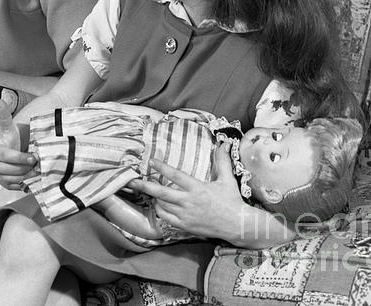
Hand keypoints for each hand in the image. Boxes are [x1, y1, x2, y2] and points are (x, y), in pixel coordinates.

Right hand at [0, 100, 35, 189]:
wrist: (6, 152)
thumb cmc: (9, 139)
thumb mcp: (8, 127)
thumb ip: (4, 115)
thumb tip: (0, 100)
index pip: (10, 158)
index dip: (23, 158)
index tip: (34, 157)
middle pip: (16, 170)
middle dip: (29, 167)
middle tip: (40, 162)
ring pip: (18, 179)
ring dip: (30, 175)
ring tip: (39, 169)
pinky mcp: (5, 186)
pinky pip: (19, 186)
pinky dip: (28, 182)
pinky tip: (34, 175)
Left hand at [126, 140, 250, 241]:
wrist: (239, 226)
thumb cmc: (232, 201)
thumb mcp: (227, 180)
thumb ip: (223, 161)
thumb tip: (224, 144)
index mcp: (198, 189)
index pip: (176, 176)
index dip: (163, 168)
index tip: (151, 161)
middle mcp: (189, 202)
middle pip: (162, 193)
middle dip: (145, 186)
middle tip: (131, 181)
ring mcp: (186, 216)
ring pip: (162, 205)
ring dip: (154, 197)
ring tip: (148, 190)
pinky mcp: (185, 226)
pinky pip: (166, 218)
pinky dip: (160, 210)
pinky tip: (159, 204)